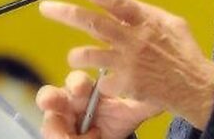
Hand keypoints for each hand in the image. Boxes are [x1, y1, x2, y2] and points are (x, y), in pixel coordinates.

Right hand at [36, 70, 161, 138]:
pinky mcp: (58, 136)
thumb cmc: (119, 117)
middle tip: (52, 103)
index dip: (76, 83)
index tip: (82, 89)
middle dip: (49, 98)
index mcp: (87, 90)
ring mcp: (60, 121)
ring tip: (70, 137)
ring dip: (56, 130)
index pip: (76, 81)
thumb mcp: (133, 110)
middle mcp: (68, 103)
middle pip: (50, 96)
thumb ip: (145, 100)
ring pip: (49, 123)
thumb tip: (164, 90)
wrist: (113, 136)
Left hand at [38, 0, 213, 130]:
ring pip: (89, 55)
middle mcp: (135, 39)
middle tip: (46, 7)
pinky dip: (102, 80)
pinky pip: (102, 81)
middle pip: (93, 23)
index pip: (113, 0)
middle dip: (66, 13)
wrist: (195, 86)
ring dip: (77, 55)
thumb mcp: (171, 23)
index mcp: (146, 21)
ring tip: (75, 56)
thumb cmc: (184, 52)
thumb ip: (145, 10)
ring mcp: (129, 63)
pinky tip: (109, 79)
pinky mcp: (127, 85)